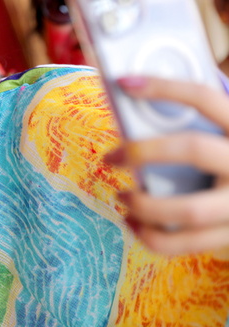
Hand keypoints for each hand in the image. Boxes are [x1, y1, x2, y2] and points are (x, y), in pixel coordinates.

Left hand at [106, 75, 228, 255]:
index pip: (205, 98)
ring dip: (146, 205)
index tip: (124, 82)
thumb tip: (131, 100)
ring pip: (190, 210)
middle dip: (144, 151)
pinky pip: (189, 244)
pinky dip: (154, 238)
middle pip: (194, 150)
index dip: (165, 87)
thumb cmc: (226, 158)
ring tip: (121, 197)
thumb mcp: (220, 135)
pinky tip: (133, 224)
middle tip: (110, 157)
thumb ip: (192, 123)